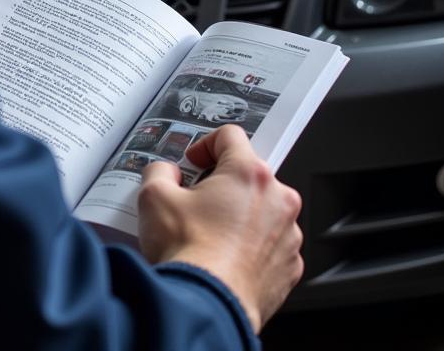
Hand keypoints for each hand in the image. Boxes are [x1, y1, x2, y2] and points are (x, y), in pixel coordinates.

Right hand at [136, 125, 302, 332]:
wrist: (206, 306)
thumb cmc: (188, 253)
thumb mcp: (154, 196)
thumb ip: (160, 171)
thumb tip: (166, 173)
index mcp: (250, 174)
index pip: (230, 136)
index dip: (205, 145)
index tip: (194, 162)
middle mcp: (278, 200)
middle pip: (248, 175)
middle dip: (222, 184)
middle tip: (196, 202)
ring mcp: (288, 236)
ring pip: (262, 211)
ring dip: (239, 216)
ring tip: (209, 235)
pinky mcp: (290, 267)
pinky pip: (270, 244)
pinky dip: (251, 247)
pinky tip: (225, 257)